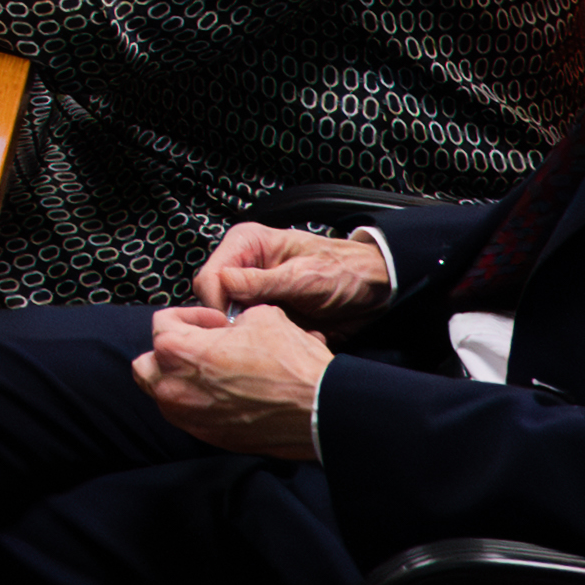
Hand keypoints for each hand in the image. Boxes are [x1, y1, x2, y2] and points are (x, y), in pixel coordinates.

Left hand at [134, 301, 332, 461]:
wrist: (320, 409)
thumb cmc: (290, 363)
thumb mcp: (261, 317)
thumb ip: (233, 319)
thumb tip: (234, 326)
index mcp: (177, 352)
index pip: (161, 323)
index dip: (192, 316)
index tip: (217, 323)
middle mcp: (173, 388)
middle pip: (147, 364)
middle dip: (169, 352)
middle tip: (202, 346)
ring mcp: (188, 417)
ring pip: (163, 394)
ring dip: (180, 379)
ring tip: (213, 371)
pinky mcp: (209, 437)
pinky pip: (188, 416)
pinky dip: (198, 403)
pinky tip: (227, 394)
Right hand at [192, 221, 393, 320]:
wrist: (375, 290)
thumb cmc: (344, 272)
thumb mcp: (303, 276)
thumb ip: (261, 281)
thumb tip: (223, 282)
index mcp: (247, 245)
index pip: (209, 278)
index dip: (216, 306)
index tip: (233, 328)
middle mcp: (245, 266)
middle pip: (215, 300)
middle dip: (236, 323)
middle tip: (261, 334)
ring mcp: (255, 291)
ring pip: (233, 320)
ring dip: (255, 333)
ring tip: (282, 335)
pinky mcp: (267, 311)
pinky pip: (254, 331)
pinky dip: (270, 339)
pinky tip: (291, 337)